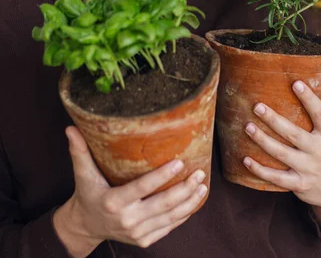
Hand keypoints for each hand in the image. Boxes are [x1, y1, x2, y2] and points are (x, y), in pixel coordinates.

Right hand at [53, 127, 206, 257]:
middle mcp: (127, 220)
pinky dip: (184, 214)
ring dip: (190, 202)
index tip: (180, 162)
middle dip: (185, 189)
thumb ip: (80, 151)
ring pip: (171, 217)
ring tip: (203, 185)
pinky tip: (195, 200)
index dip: (162, 176)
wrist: (86, 226)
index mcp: (114, 201)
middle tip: (200, 172)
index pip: (142, 188)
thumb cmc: (88, 193)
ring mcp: (137, 233)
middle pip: (163, 204)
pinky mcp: (144, 240)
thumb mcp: (82, 174)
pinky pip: (169, 227)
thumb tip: (71, 127)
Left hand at [242, 83, 320, 223]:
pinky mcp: (300, 184)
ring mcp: (309, 169)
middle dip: (274, 119)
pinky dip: (260, 171)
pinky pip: (277, 178)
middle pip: (293, 133)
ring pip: (282, 153)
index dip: (309, 98)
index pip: (320, 113)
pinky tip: (245, 159)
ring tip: (248, 127)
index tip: (296, 83)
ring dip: (263, 141)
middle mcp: (320, 150)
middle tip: (257, 106)